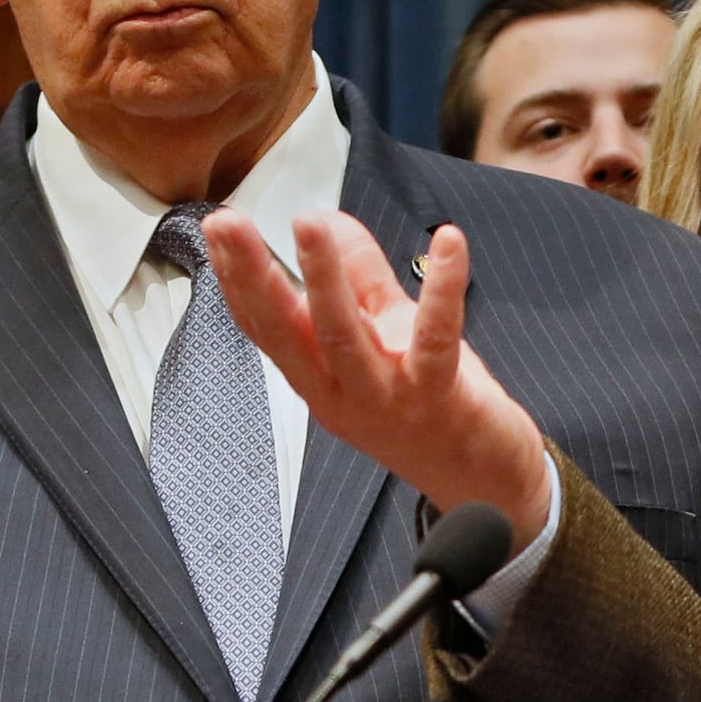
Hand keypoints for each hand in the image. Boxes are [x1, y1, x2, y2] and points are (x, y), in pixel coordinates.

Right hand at [208, 210, 552, 545]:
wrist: (484, 482)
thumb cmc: (430, 409)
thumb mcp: (386, 334)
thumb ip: (360, 277)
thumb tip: (329, 218)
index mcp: (319, 378)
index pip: (264, 327)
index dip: (235, 279)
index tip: (216, 228)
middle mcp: (341, 393)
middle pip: (286, 331)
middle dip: (254, 275)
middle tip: (228, 224)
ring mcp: (386, 399)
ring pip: (343, 336)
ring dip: (324, 278)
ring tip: (309, 225)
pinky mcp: (438, 397)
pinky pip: (435, 338)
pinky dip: (443, 288)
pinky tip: (449, 242)